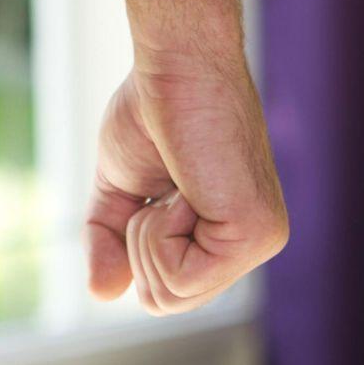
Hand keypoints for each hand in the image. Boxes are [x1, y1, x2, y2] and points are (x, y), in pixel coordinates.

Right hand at [85, 44, 288, 315]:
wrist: (175, 61)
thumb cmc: (152, 109)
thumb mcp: (120, 188)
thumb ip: (111, 244)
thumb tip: (102, 295)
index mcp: (228, 234)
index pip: (167, 290)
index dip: (134, 247)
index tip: (155, 188)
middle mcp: (252, 242)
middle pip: (167, 303)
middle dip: (138, 248)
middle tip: (163, 188)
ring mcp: (261, 240)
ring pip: (171, 296)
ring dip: (147, 237)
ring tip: (176, 183)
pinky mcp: (257, 234)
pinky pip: (181, 278)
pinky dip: (158, 234)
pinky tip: (183, 189)